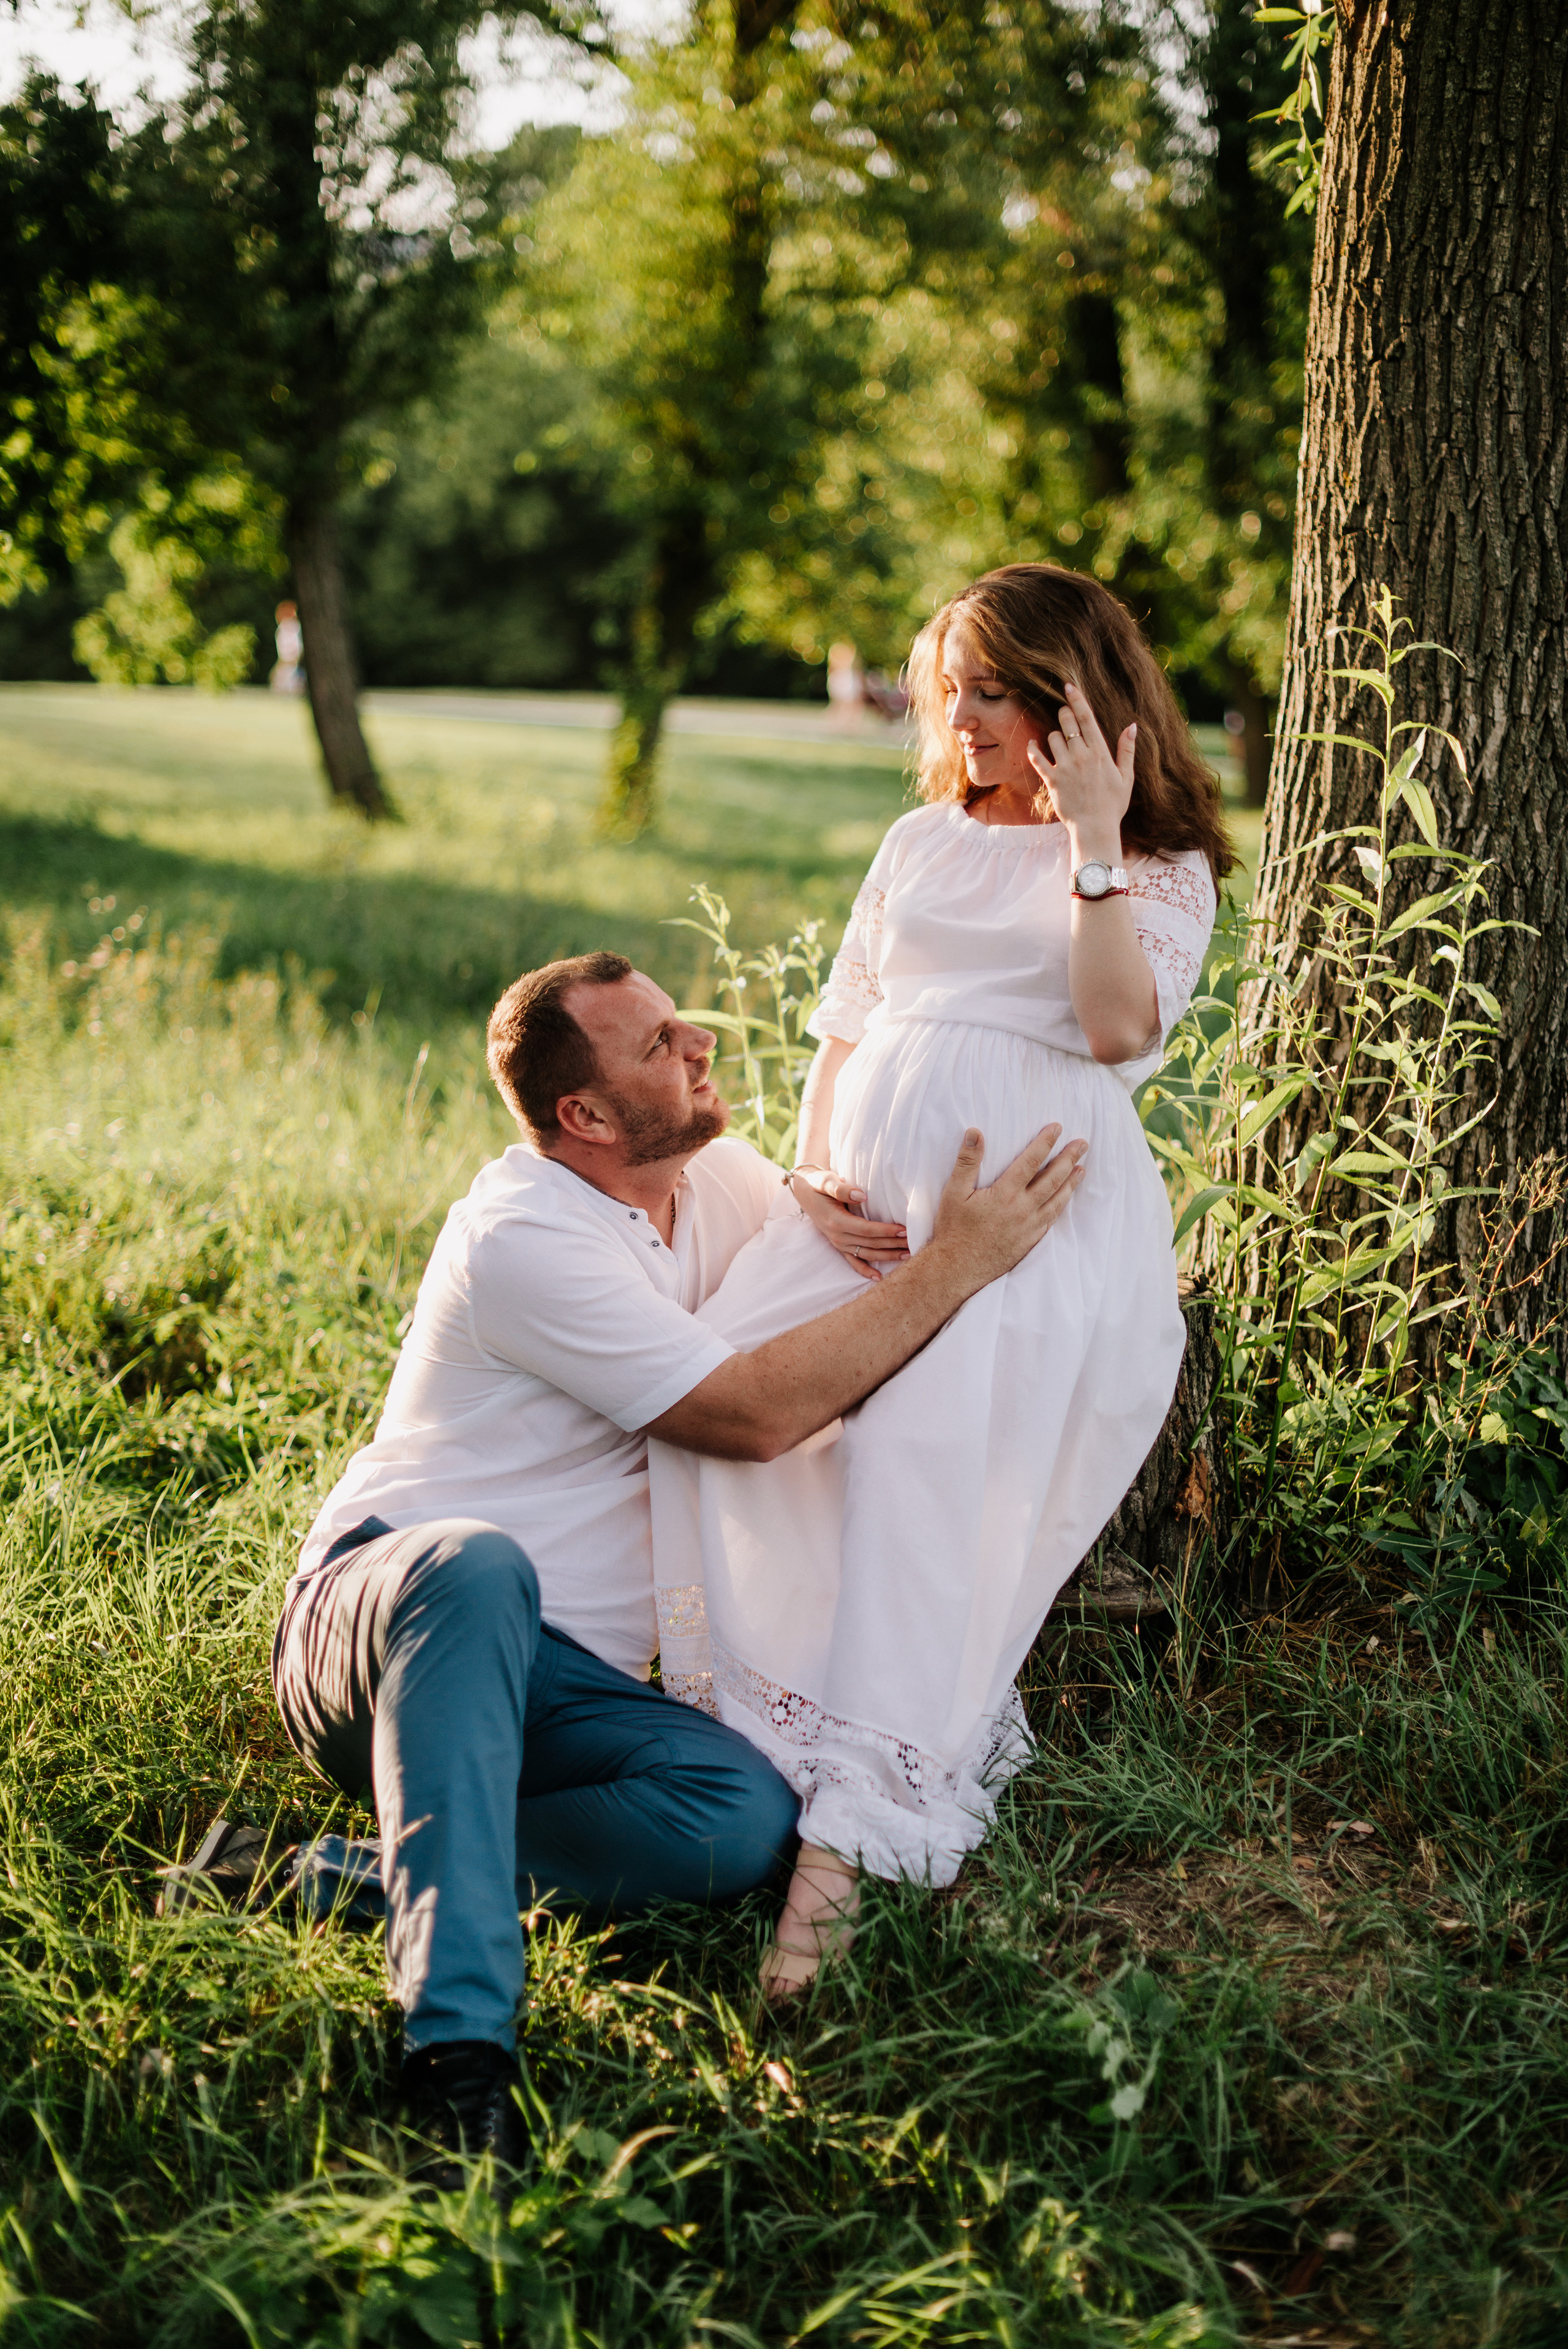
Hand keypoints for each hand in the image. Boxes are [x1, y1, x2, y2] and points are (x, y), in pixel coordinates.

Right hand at [789, 1165, 909, 1282]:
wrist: (805, 1193)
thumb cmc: (818, 1185)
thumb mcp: (825, 1181)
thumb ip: (841, 1189)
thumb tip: (862, 1196)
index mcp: (836, 1221)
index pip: (866, 1229)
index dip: (885, 1231)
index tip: (904, 1229)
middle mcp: (837, 1236)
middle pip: (870, 1244)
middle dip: (893, 1244)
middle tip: (914, 1242)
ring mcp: (838, 1244)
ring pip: (867, 1254)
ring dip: (887, 1256)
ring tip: (907, 1255)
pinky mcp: (839, 1247)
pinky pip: (853, 1262)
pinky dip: (865, 1271)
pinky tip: (879, 1278)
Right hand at [927, 1124, 1086, 1292]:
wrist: (957, 1269)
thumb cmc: (953, 1230)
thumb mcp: (954, 1193)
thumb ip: (967, 1161)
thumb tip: (975, 1132)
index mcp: (1004, 1194)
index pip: (1031, 1161)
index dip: (1045, 1143)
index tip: (1057, 1128)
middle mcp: (1022, 1209)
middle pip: (1052, 1178)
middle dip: (1068, 1158)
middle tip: (1083, 1144)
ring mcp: (1029, 1227)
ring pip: (1057, 1200)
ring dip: (1071, 1182)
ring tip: (1081, 1168)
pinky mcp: (1030, 1241)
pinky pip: (1052, 1219)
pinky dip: (1062, 1205)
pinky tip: (1066, 1198)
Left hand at [1026, 678, 1135, 853]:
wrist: (1095, 829)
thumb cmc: (1112, 804)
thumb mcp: (1126, 777)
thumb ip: (1127, 750)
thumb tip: (1132, 726)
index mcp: (1100, 753)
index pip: (1087, 718)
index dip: (1077, 700)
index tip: (1068, 685)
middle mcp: (1082, 757)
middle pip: (1067, 722)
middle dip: (1064, 713)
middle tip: (1064, 714)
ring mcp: (1065, 768)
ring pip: (1052, 737)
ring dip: (1053, 736)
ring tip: (1059, 744)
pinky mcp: (1052, 780)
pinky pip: (1037, 758)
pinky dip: (1033, 749)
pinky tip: (1033, 745)